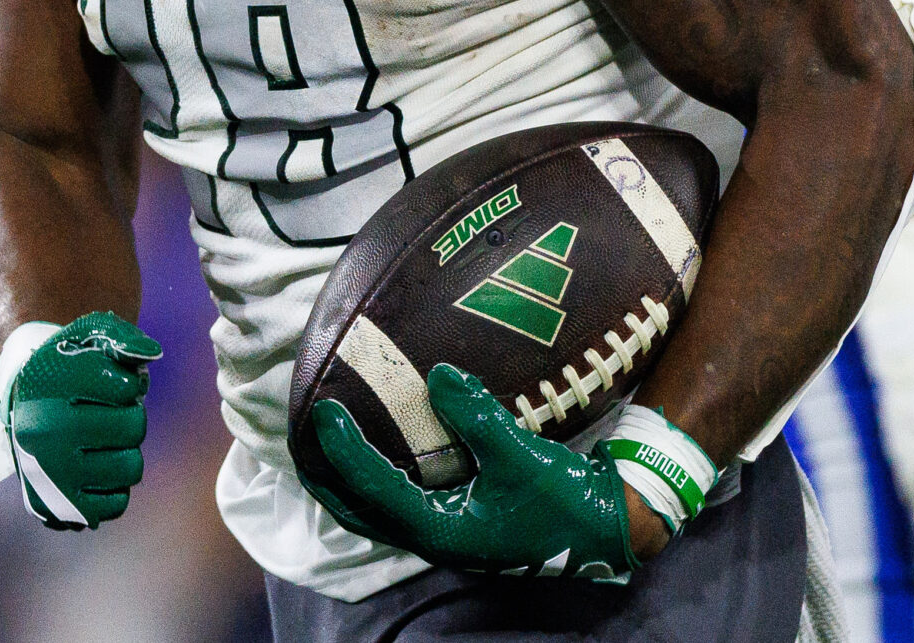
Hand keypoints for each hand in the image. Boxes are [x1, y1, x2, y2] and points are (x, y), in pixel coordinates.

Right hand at [0, 311, 159, 528]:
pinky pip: (118, 502)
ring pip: (130, 467)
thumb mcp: (86, 338)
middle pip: (133, 428)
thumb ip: (120, 337)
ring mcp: (51, 473)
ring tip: (104, 441)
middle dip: (131, 417)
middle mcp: (46, 430)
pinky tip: (96, 467)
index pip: (125, 387)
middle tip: (111, 414)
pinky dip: (115, 485)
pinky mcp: (59, 507)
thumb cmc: (66, 369)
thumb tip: (150, 354)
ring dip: (125, 451)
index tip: (110, 384)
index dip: (127, 384)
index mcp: (51, 385)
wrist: (23, 407)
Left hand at [311, 365, 638, 579]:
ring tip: (331, 444)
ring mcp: (450, 531)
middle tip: (304, 440)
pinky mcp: (465, 519)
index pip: (375, 491)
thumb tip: (435, 375)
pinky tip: (388, 447)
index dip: (344, 453)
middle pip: (362, 513)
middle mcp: (437, 537)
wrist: (609, 526)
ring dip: (353, 480)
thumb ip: (477, 418)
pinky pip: (407, 499)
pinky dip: (385, 476)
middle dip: (329, 479)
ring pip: (382, 510)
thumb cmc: (566, 500)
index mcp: (442, 531)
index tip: (322, 412)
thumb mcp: (523, 457)